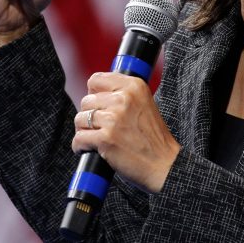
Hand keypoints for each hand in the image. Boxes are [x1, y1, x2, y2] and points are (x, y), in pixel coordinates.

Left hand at [72, 73, 180, 192]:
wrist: (164, 164)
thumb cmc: (153, 138)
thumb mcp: (144, 104)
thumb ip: (122, 94)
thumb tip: (93, 92)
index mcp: (134, 86)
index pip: (96, 79)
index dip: (94, 94)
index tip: (99, 106)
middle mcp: (124, 98)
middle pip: (86, 101)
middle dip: (89, 115)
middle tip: (101, 128)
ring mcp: (114, 118)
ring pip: (80, 119)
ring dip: (85, 131)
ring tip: (96, 139)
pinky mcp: (106, 138)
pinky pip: (78, 139)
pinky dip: (81, 147)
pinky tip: (91, 150)